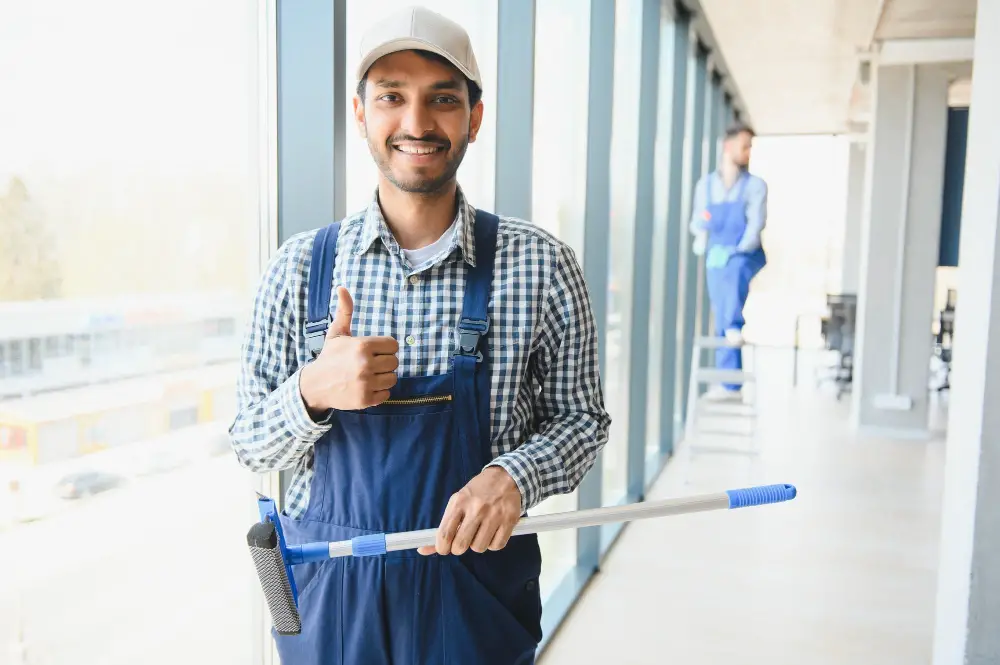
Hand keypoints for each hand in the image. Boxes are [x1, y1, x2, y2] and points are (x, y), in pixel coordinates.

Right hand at [299, 286, 398, 412]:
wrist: (315, 385)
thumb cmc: (330, 357)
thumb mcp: (337, 333)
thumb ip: (345, 311)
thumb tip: (342, 287)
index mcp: (362, 345)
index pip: (393, 346)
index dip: (385, 348)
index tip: (373, 351)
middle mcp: (365, 364)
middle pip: (395, 362)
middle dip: (384, 363)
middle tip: (370, 364)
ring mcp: (366, 383)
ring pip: (392, 378)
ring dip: (383, 378)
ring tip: (369, 376)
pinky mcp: (366, 399)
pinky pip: (387, 394)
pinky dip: (379, 392)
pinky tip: (367, 387)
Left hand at [418, 467, 521, 555]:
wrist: (506, 477)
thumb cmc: (478, 492)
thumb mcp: (458, 502)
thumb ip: (444, 525)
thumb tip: (423, 549)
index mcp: (459, 502)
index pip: (445, 534)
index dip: (442, 548)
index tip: (444, 549)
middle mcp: (476, 508)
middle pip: (461, 545)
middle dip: (459, 548)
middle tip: (462, 541)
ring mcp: (494, 515)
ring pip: (479, 547)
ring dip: (477, 545)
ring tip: (480, 533)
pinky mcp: (509, 520)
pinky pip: (496, 545)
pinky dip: (493, 544)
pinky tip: (492, 533)